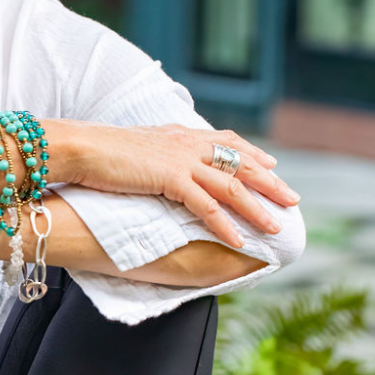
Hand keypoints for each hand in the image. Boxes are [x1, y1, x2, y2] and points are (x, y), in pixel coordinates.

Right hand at [73, 123, 299, 248]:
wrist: (82, 146)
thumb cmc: (98, 150)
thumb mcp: (135, 146)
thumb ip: (155, 153)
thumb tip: (158, 163)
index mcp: (178, 134)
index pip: (225, 140)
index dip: (251, 152)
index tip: (271, 163)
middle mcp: (185, 143)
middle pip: (239, 162)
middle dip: (269, 181)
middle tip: (293, 198)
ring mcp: (180, 160)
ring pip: (231, 187)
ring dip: (257, 209)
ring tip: (276, 228)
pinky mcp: (170, 178)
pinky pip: (206, 205)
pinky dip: (225, 225)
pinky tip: (239, 241)